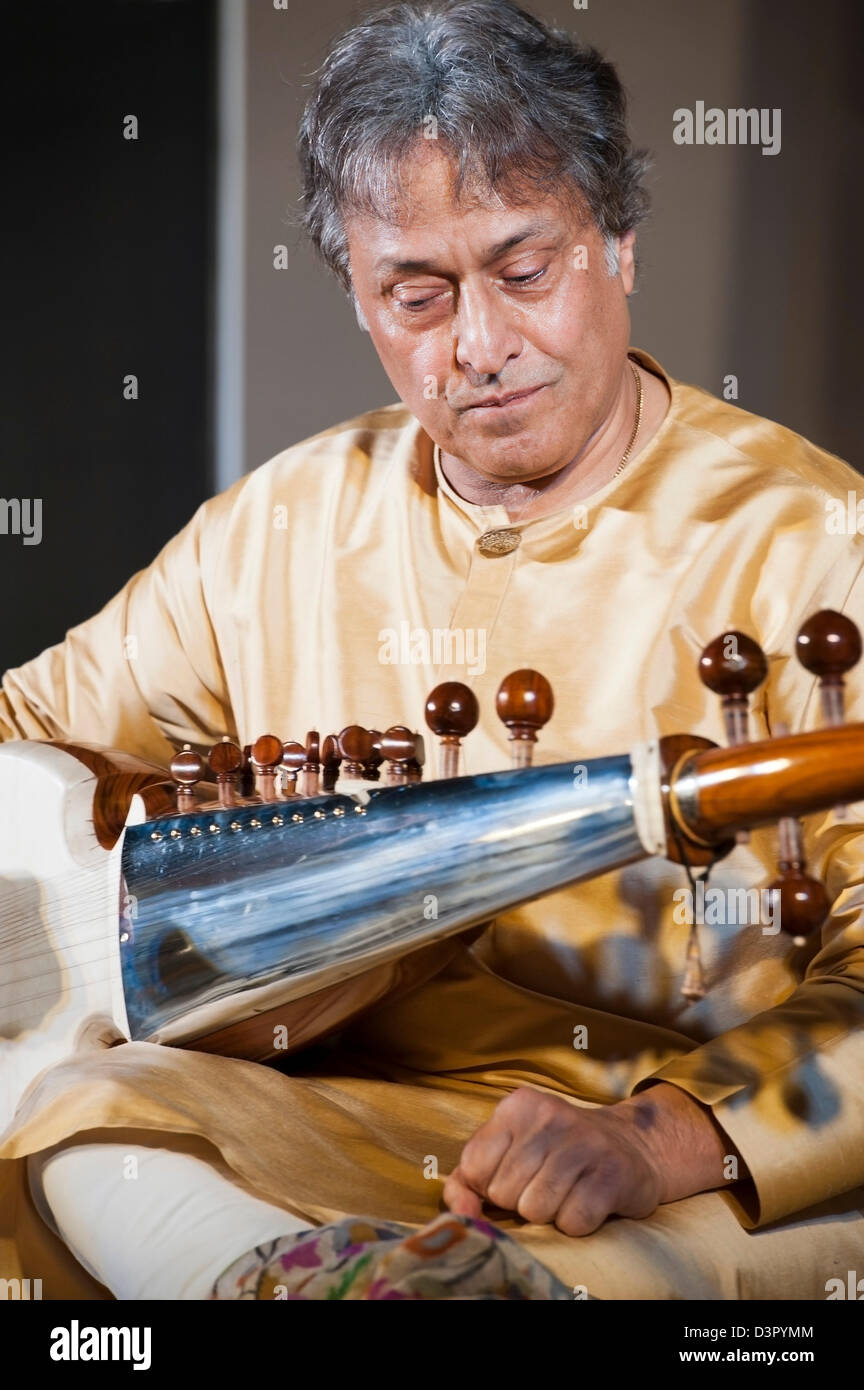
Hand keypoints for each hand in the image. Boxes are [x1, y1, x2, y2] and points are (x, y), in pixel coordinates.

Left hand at [443, 1082, 738, 1235]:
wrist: (631, 1146)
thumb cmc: (557, 1154)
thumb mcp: (508, 1151)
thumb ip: (468, 1180)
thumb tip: (459, 1214)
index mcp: (517, 1105)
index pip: (475, 1167)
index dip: (491, 1187)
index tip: (515, 1177)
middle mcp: (551, 1115)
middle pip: (506, 1193)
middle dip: (521, 1201)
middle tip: (547, 1184)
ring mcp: (585, 1142)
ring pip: (536, 1210)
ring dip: (550, 1214)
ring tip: (567, 1192)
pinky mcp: (612, 1173)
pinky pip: (572, 1221)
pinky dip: (577, 1223)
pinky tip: (588, 1201)